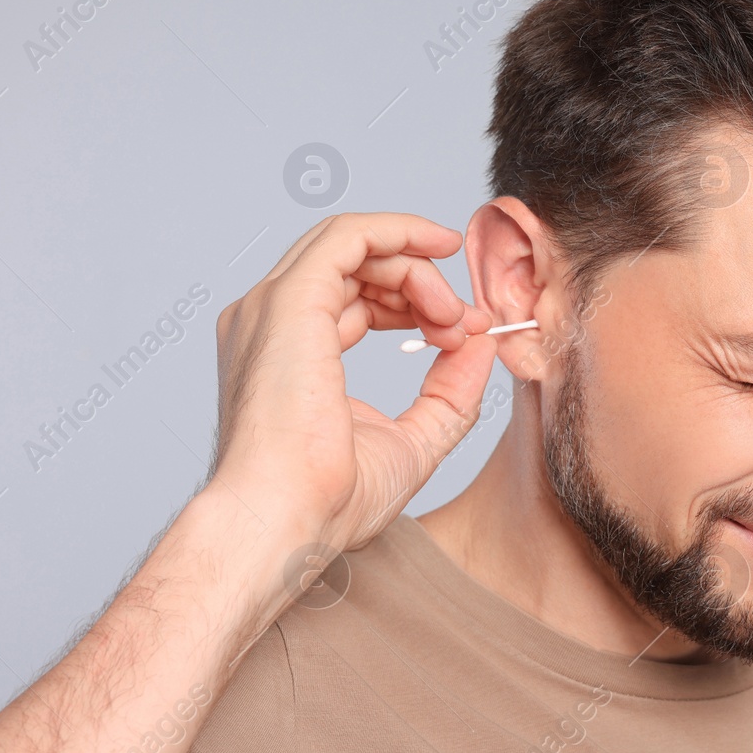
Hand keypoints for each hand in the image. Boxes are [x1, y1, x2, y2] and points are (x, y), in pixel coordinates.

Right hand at [208, 212, 496, 554]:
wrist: (286, 521)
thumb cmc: (327, 501)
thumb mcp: (413, 441)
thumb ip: (449, 393)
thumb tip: (482, 344)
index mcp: (287, 352)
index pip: (353, 300)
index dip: (415, 305)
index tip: (462, 333)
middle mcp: (271, 322)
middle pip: (353, 266)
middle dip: (421, 283)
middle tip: (466, 324)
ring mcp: (273, 307)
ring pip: (354, 245)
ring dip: (418, 269)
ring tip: (454, 316)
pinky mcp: (291, 299)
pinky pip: (349, 235)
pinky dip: (400, 231)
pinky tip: (439, 249)